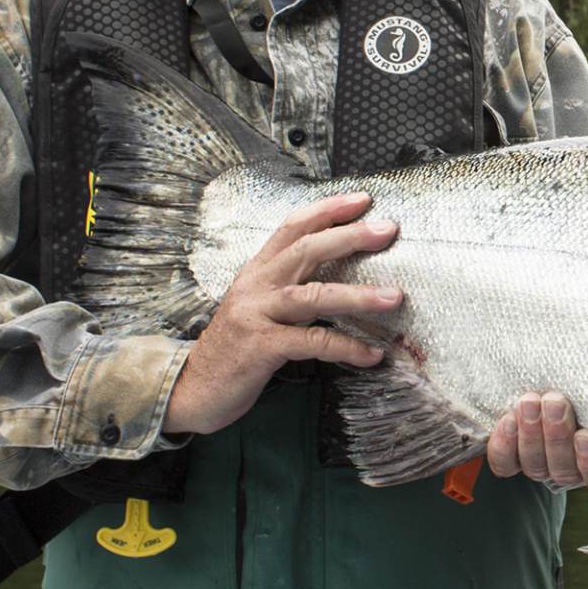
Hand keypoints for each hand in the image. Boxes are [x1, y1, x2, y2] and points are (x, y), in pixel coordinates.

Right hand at [163, 192, 401, 435]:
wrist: (193, 389)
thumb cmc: (237, 346)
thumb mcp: (260, 305)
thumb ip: (291, 286)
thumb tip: (343, 272)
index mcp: (258, 271)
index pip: (293, 227)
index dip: (327, 210)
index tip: (363, 199)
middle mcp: (257, 286)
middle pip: (306, 250)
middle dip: (350, 236)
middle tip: (388, 230)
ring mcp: (257, 315)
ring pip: (313, 296)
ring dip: (358, 296)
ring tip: (394, 297)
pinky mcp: (262, 348)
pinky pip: (312, 342)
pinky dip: (346, 347)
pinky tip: (372, 353)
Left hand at [487, 389, 587, 497]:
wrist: (558, 367)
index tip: (587, 436)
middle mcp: (577, 468)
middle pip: (565, 471)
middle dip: (557, 436)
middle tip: (555, 402)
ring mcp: (545, 463)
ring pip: (536, 467)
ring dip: (532, 434)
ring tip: (530, 401)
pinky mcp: (516, 455)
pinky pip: (506, 464)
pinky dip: (504, 445)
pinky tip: (508, 419)